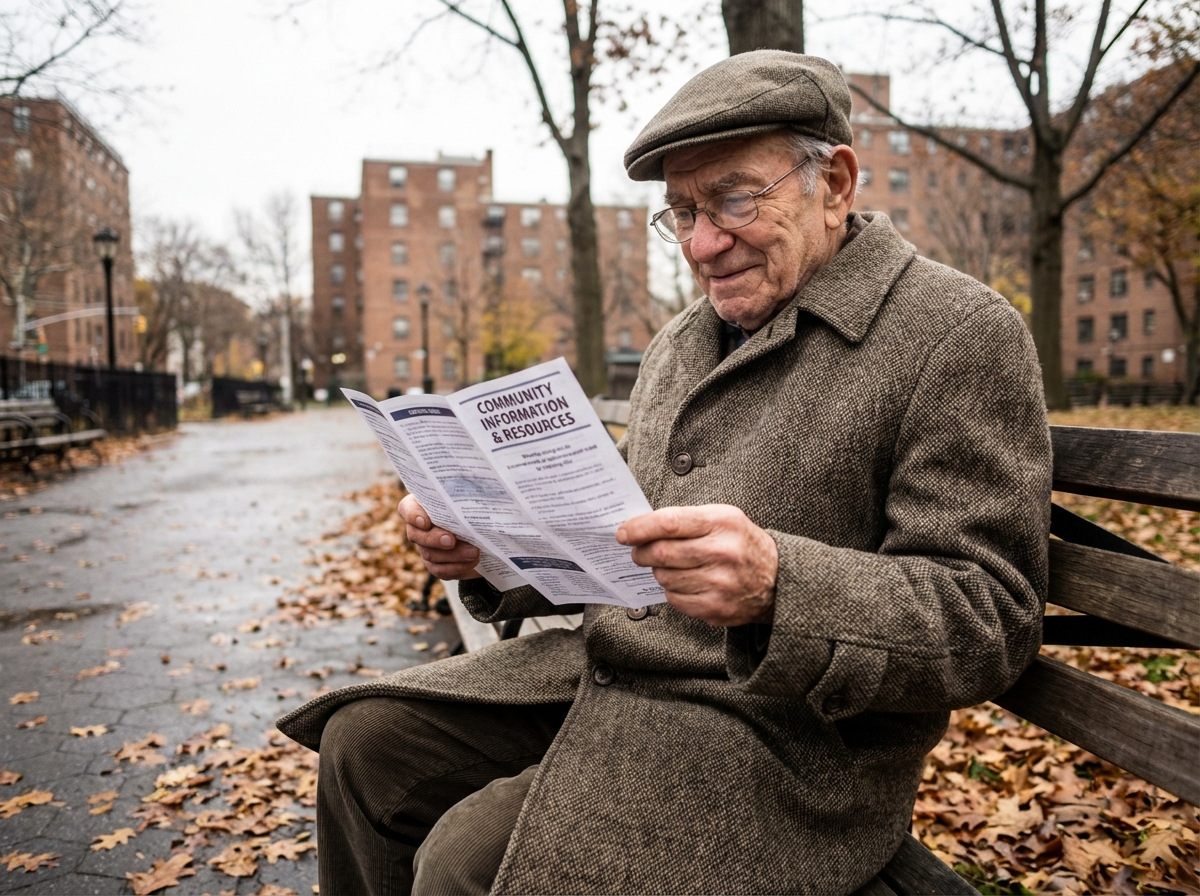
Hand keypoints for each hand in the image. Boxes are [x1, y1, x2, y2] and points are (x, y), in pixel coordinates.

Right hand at [398, 494, 481, 580]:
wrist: (487, 534)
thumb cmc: (476, 507)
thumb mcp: (474, 497)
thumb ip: (471, 494)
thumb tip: (484, 490)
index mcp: (423, 504)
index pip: (407, 508)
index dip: (412, 515)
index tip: (425, 522)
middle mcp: (420, 527)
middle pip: (415, 534)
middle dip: (434, 539)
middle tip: (451, 540)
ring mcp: (426, 547)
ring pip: (430, 554)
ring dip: (453, 555)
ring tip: (474, 552)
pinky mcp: (437, 564)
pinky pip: (440, 570)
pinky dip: (457, 567)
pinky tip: (472, 562)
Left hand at [616, 505, 776, 626]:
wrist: (777, 580)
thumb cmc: (741, 543)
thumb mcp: (723, 518)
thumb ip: (685, 519)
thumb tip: (640, 528)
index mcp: (722, 523)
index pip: (669, 523)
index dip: (639, 528)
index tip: (623, 533)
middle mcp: (722, 553)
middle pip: (662, 553)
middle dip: (641, 552)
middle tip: (637, 551)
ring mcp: (720, 584)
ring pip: (665, 577)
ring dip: (658, 571)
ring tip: (668, 566)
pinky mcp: (716, 609)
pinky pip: (675, 599)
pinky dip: (672, 590)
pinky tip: (684, 583)